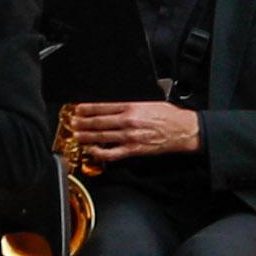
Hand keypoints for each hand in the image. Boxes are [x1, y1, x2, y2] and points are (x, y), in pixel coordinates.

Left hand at [63, 98, 200, 163]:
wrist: (183, 130)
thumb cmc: (169, 116)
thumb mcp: (149, 102)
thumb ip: (131, 105)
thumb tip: (114, 106)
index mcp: (131, 107)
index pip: (103, 106)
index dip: (88, 108)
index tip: (78, 109)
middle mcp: (128, 121)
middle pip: (99, 121)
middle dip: (83, 122)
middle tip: (73, 123)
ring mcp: (129, 136)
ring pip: (102, 136)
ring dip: (87, 136)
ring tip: (77, 135)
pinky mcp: (133, 149)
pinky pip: (112, 152)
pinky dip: (100, 152)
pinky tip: (93, 150)